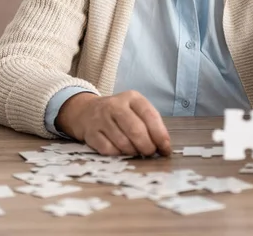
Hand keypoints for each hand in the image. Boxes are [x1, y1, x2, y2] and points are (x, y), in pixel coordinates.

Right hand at [56, 90, 171, 156]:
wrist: (87, 111)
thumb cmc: (119, 114)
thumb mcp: (135, 110)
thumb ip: (150, 124)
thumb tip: (164, 147)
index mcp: (132, 97)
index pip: (150, 116)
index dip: (160, 135)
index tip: (165, 149)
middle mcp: (116, 105)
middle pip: (136, 130)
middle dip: (147, 147)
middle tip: (150, 153)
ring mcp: (101, 118)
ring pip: (123, 142)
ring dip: (133, 152)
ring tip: (136, 151)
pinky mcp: (91, 133)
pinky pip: (109, 150)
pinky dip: (118, 154)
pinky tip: (121, 151)